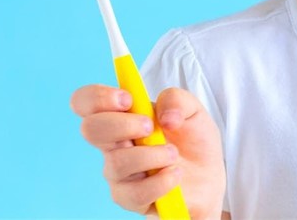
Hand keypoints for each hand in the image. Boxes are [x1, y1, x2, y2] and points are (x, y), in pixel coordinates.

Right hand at [71, 84, 225, 219]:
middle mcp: (114, 144)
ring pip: (117, 163)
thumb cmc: (193, 140)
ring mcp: (119, 173)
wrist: (209, 177)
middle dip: (122, 124)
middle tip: (150, 127)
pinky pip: (136, 193)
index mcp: (123, 116)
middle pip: (90, 129)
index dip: (97, 97)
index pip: (86, 102)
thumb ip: (177, 100)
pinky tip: (175, 175)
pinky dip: (162, 181)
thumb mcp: (193, 110)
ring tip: (173, 154)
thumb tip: (163, 116)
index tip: (128, 99)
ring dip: (152, 155)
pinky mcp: (130, 199)